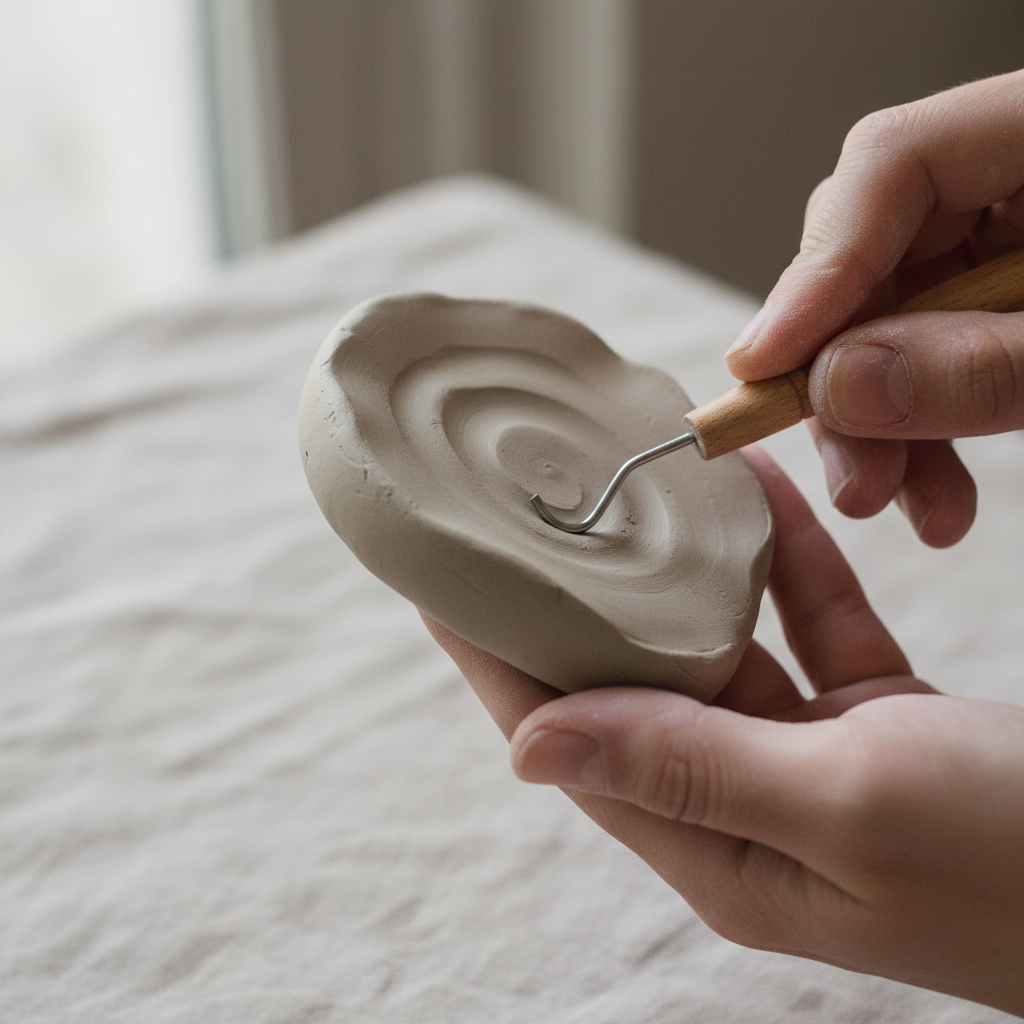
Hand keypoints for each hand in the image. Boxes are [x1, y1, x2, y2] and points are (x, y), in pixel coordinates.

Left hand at [423, 448, 1023, 1015]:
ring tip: (633, 481)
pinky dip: (786, 562)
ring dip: (686, 565)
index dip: (498, 659)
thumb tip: (530, 745)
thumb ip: (690, 765)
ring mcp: (815, 762)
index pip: (569, 740)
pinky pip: (811, 624)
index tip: (441, 577)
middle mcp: (750, 807)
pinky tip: (757, 492)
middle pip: (631, 686)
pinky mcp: (879, 721)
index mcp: (720, 850)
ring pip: (721, 644)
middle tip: (521, 512)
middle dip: (576, 599)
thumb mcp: (847, 804)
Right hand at [725, 69, 1023, 546]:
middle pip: (870, 257)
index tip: (765, 366)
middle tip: (850, 477)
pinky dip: (924, 428)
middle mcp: (1008, 174)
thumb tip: (839, 386)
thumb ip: (987, 365)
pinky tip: (935, 490)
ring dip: (880, 425)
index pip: (889, 167)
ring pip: (888, 320)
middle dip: (846, 381)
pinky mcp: (996, 290)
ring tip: (906, 505)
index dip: (814, 270)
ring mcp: (1002, 234)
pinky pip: (928, 349)